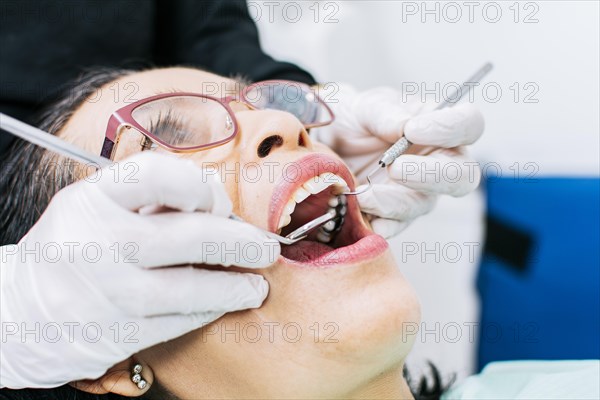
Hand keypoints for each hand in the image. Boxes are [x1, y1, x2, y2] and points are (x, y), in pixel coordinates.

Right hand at [0, 152, 279, 387]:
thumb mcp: (98, 208)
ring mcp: (107, 291)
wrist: (20, 313)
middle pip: (188, 235)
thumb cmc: (76, 248)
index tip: (220, 203)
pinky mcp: (115, 333)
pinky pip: (178, 320)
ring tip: (257, 286)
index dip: (200, 185)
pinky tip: (225, 303)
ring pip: (189, 287)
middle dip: (241, 242)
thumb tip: (220, 207)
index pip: (157, 176)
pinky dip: (209, 310)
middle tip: (267, 248)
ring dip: (234, 286)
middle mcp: (97, 242)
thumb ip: (152, 201)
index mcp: (93, 200)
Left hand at [314, 84, 483, 237]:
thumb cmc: (356, 120)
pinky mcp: (393, 216)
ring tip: (362, 193)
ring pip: (423, 204)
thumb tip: (404, 126)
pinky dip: (378, 223)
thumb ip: (385, 114)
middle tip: (394, 168)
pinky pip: (394, 226)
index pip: (470, 125)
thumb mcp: (365, 107)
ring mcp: (418, 193)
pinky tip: (362, 216)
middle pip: (462, 176)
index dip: (450, 129)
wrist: (329, 144)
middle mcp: (438, 163)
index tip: (413, 130)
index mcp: (440, 126)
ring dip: (392, 202)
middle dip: (430, 175)